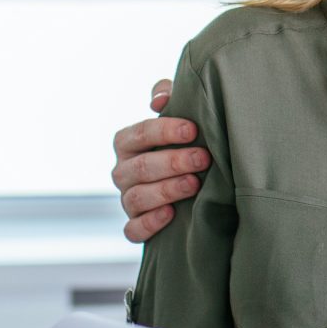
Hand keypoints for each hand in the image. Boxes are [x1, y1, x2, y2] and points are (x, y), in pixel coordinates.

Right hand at [113, 78, 208, 242]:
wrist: (191, 182)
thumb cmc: (183, 141)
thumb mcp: (178, 114)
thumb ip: (168, 97)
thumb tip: (159, 99)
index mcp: (127, 142)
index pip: (140, 133)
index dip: (165, 131)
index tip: (193, 130)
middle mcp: (123, 171)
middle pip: (141, 167)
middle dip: (173, 161)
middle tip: (203, 158)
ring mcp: (127, 200)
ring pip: (137, 198)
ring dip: (166, 190)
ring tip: (194, 184)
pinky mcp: (135, 226)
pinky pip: (133, 230)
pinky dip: (150, 223)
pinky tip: (172, 214)